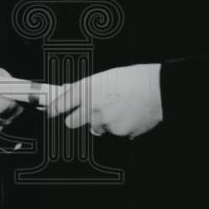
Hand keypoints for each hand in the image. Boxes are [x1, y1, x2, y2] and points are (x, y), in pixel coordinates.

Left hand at [46, 64, 162, 138]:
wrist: (157, 89)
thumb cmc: (133, 78)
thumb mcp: (104, 76)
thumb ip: (86, 86)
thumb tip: (70, 90)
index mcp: (87, 89)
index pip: (61, 104)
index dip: (53, 110)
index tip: (51, 113)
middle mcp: (92, 107)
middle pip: (71, 122)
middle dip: (75, 119)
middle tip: (86, 113)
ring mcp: (105, 122)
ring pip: (96, 127)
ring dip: (102, 122)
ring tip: (118, 108)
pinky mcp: (119, 132)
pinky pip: (115, 132)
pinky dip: (120, 126)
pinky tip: (129, 114)